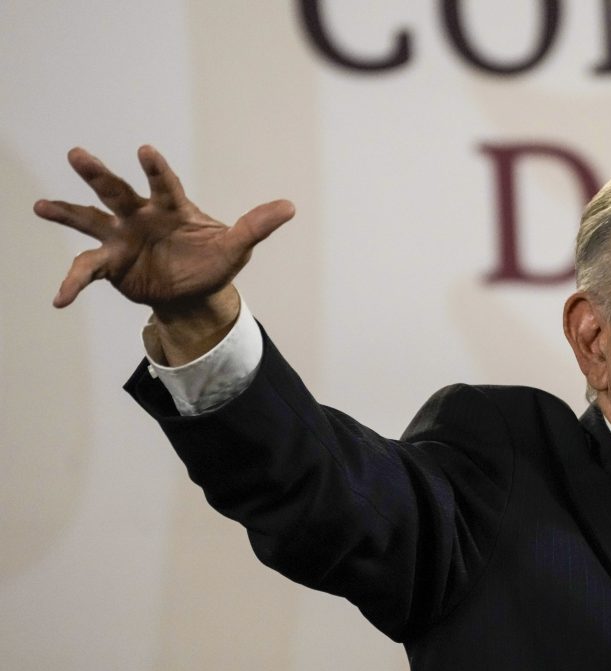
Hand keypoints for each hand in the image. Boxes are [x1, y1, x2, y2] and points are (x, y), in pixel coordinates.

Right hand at [34, 145, 293, 311]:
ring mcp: (122, 238)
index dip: (156, 169)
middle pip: (117, 191)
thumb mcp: (236, 247)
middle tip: (76, 154)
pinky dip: (72, 284)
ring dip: (66, 212)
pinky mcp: (111, 264)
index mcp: (172, 208)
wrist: (193, 293)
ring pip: (90, 220)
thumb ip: (256, 226)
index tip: (145, 151)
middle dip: (97, 174)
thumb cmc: (213, 261)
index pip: (164, 184)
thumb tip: (290, 207)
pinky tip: (59, 300)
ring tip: (40, 206)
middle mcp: (141, 216)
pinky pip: (86, 270)